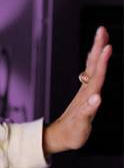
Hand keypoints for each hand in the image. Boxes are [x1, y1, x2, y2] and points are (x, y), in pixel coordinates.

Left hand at [42, 26, 112, 155]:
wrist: (59, 137)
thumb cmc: (71, 133)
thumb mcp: (81, 124)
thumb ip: (88, 111)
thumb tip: (97, 98)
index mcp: (88, 95)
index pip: (97, 74)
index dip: (103, 61)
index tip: (107, 47)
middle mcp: (86, 90)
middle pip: (93, 65)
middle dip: (98, 47)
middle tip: (102, 30)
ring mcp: (85, 90)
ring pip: (92, 66)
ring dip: (97, 51)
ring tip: (102, 36)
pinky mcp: (86, 93)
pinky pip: (92, 73)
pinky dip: (96, 62)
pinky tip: (98, 56)